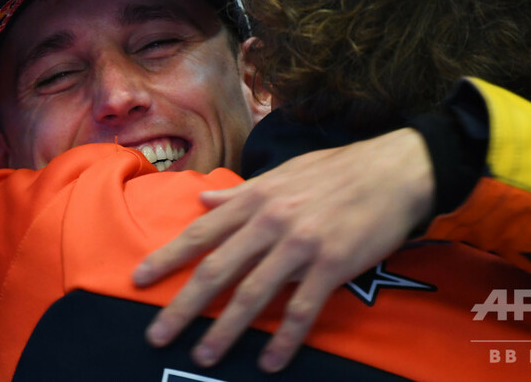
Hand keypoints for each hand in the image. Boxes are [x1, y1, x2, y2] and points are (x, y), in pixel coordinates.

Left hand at [132, 127, 434, 371]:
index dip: (166, 257)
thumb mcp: (283, 173)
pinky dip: (284, 339)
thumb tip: (203, 198)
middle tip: (156, 335)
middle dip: (182, 306)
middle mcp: (270, 221)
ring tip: (204, 356)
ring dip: (225, 330)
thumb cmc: (336, 170)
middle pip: (216, 270)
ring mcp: (300, 244)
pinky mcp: (332, 264)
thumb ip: (241, 193)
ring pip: (252, 295)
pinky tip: (271, 362)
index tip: (137, 279)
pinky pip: (302, 309)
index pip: (200, 232)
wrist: (393, 170)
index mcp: (255, 198)